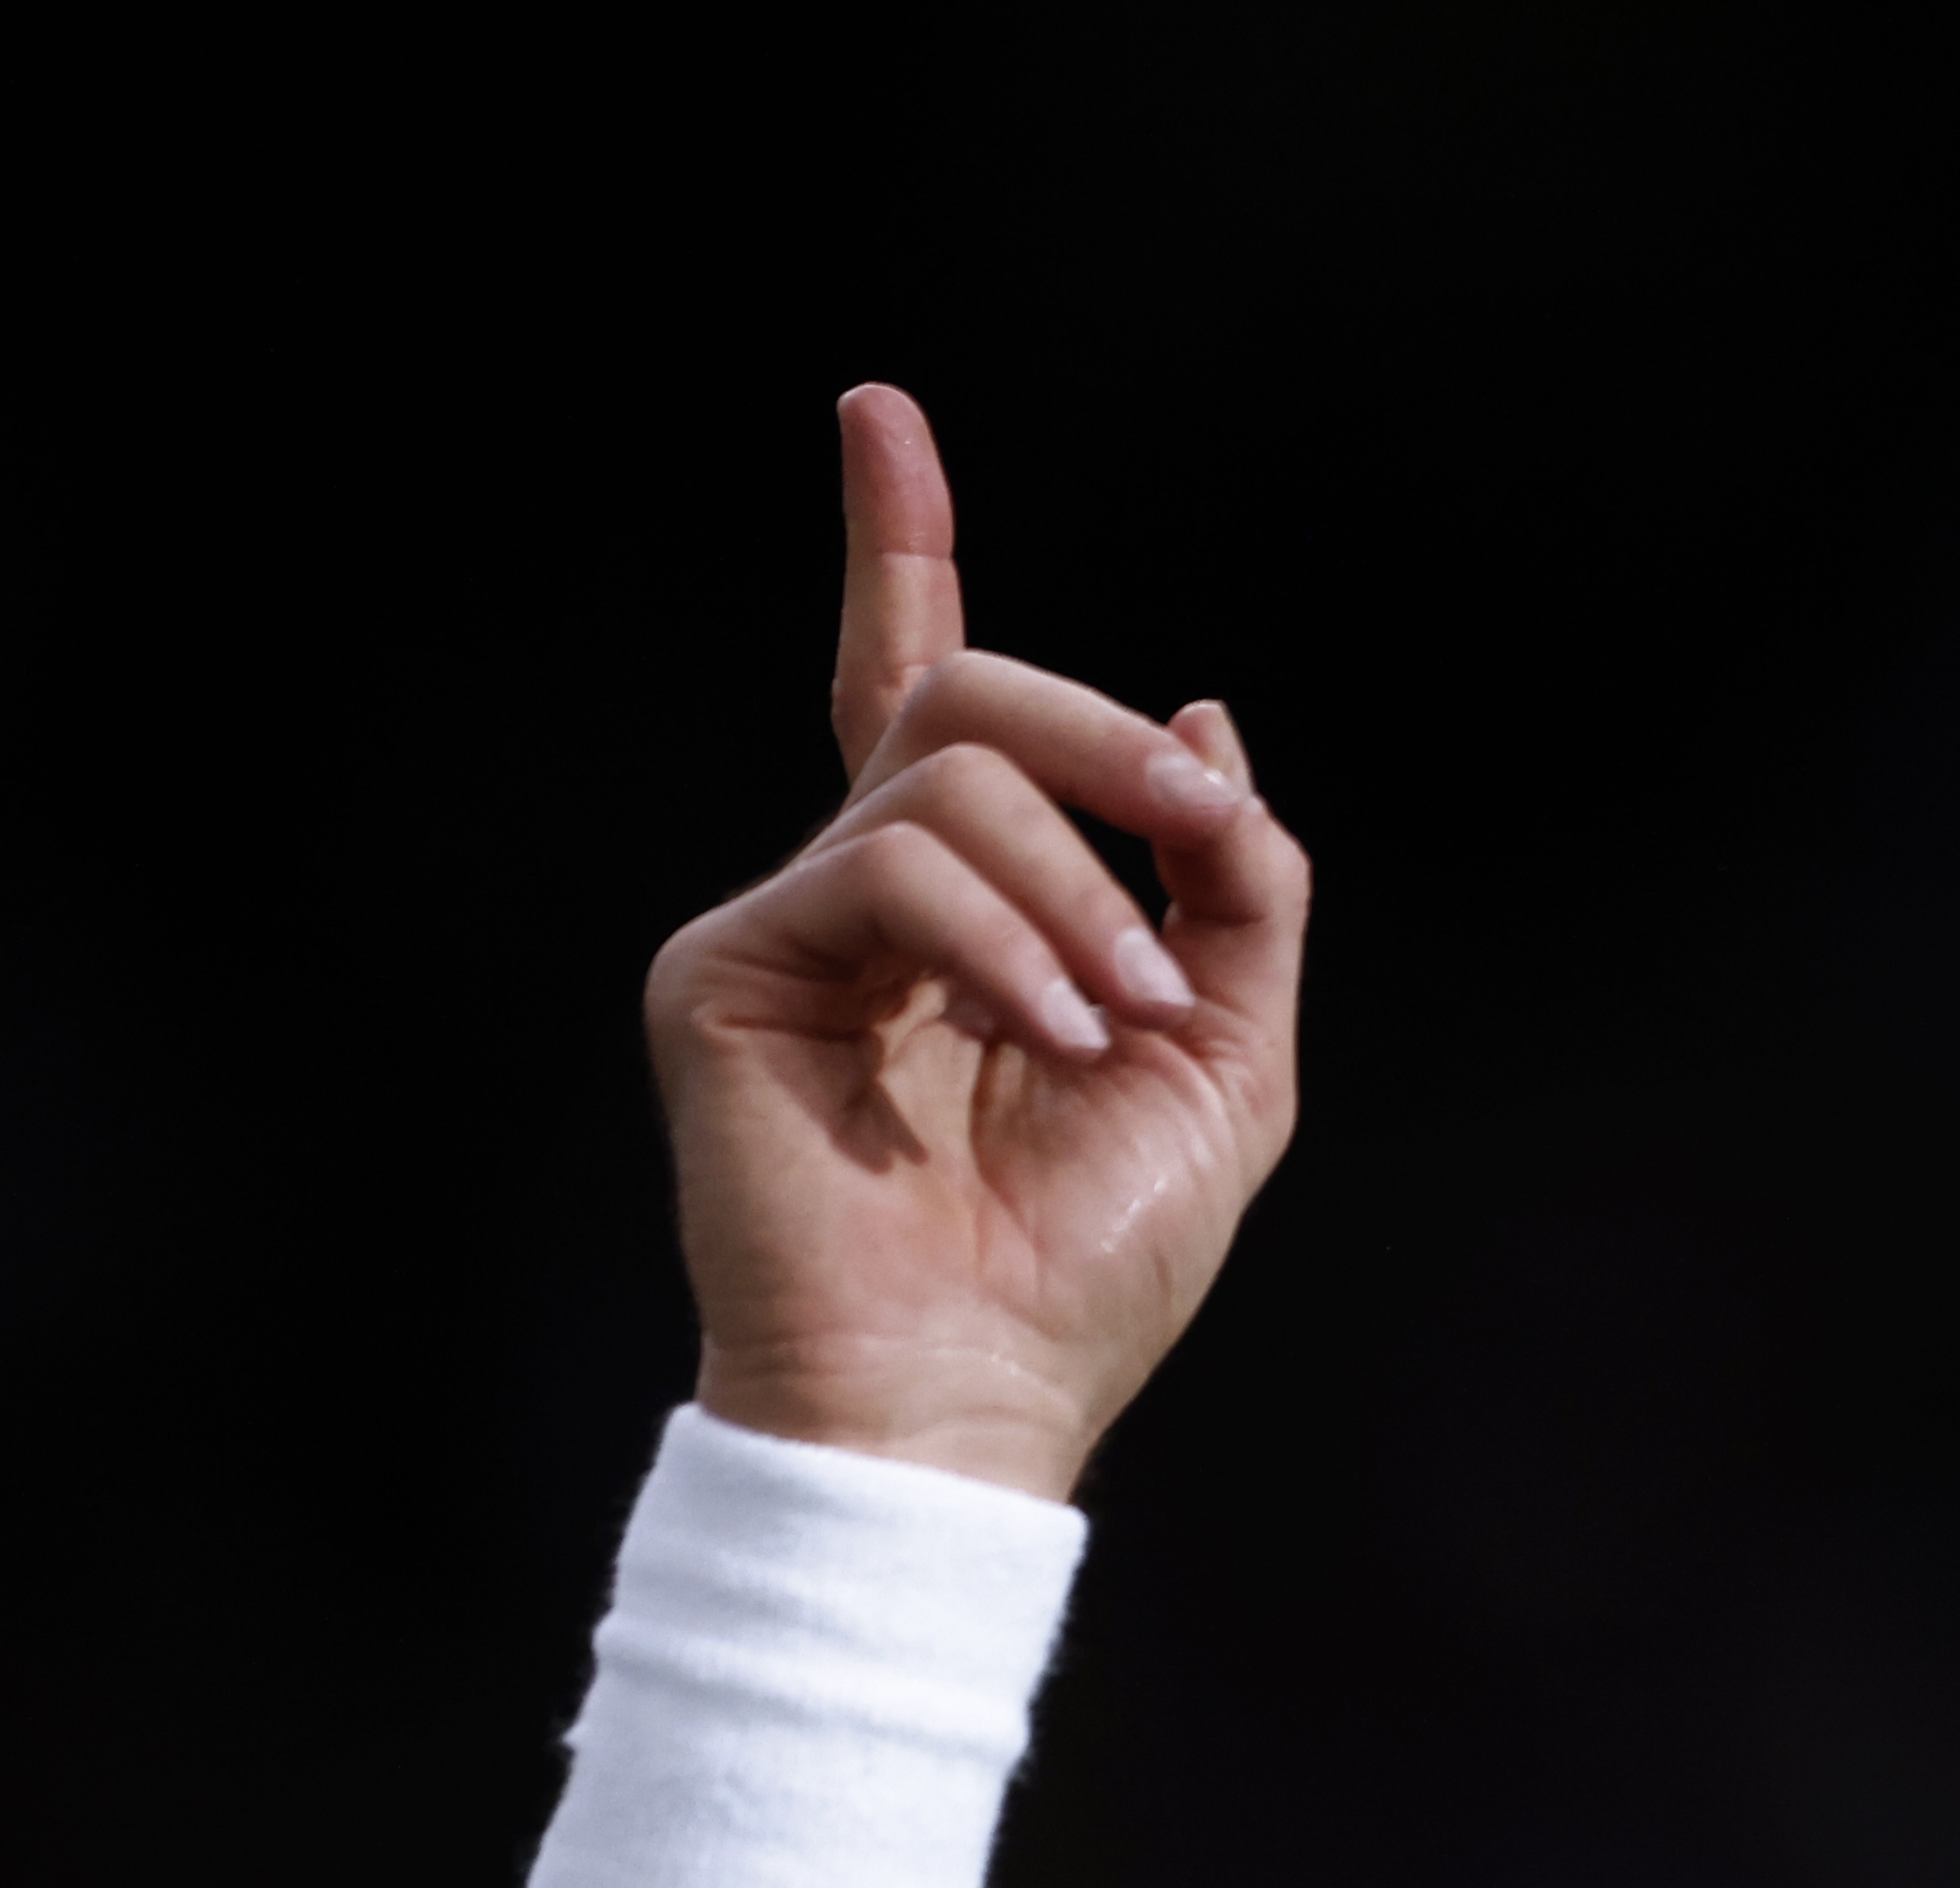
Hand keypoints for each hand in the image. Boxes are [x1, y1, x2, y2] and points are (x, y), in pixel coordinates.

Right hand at [639, 385, 1311, 1501]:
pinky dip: (1001, 942)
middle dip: (1103, 738)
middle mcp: (863, 897)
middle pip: (959, 692)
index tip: (880, 417)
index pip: (921, 693)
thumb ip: (1232, 884)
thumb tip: (1206, 714)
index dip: (903, 550)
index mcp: (970, 908)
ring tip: (1119, 1022)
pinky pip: (887, 863)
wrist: (975, 1399)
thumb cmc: (1090, 1267)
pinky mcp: (726, 969)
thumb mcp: (1228, 1052)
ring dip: (1077, 882)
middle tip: (1200, 827)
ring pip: (943, 768)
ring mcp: (786, 927)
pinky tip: (1046, 1041)